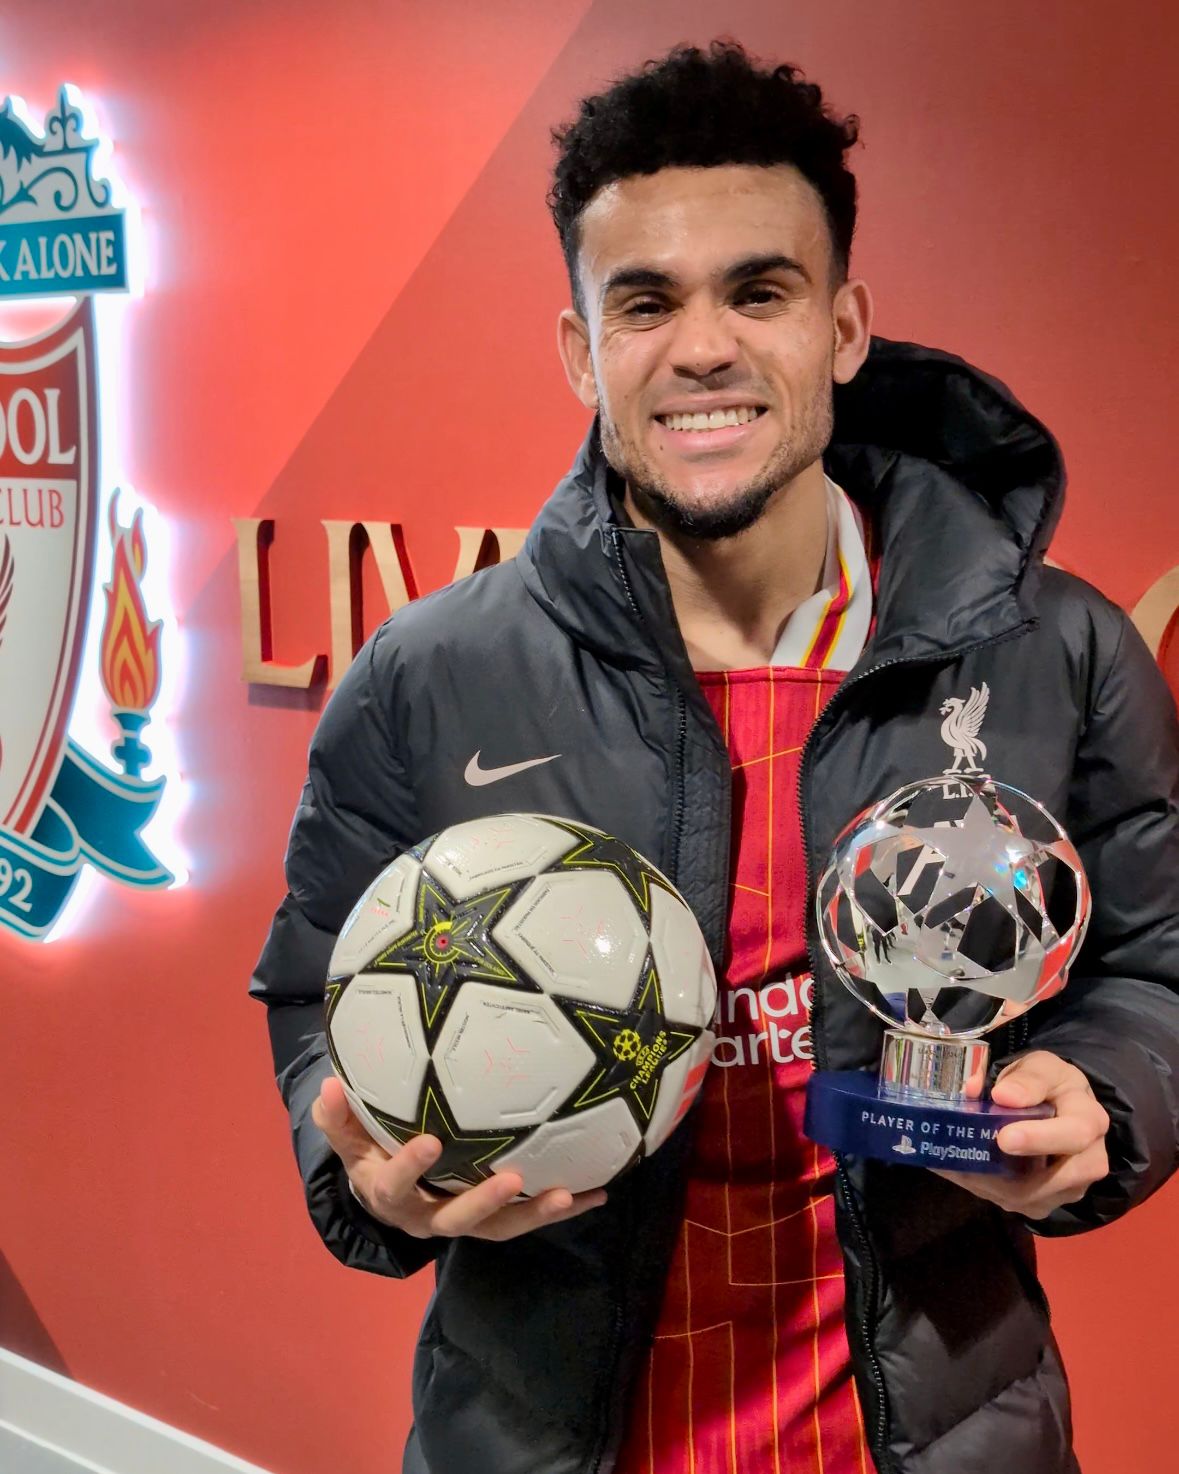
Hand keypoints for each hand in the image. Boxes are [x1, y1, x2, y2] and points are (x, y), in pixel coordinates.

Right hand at [311, 1075, 607, 1240]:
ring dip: (534, 1213)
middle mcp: (429, 1218)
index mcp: (390, 1196)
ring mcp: (465, 1223)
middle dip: (485, 1202)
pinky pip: (526, 1217)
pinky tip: (597, 1192)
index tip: (430, 1141)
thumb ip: (339, 1118)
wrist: (388, 1196)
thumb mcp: (349, 1140)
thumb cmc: (371, 1155)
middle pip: (458, 1220)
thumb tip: (329, 1086)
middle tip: (513, 1177)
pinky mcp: (493, 1220)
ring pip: (500, 1228)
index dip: (411, 1167)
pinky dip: (562, 1207)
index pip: (397, 1185)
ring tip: (569, 1196)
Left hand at [932, 1050, 1109, 1218]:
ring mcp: (1070, 1188)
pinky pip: (1016, 1203)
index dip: (1039, 1139)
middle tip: (967, 1159)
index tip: (1004, 1137)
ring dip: (989, 1183)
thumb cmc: (1048, 1085)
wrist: (1058, 1106)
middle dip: (1009, 1174)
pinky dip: (983, 1188)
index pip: (1074, 1134)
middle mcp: (1089, 1161)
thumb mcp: (1041, 1067)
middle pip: (1055, 1180)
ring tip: (952, 1162)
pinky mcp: (1048, 1202)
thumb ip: (1025, 1078)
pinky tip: (958, 1169)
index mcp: (1089, 1120)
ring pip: (1030, 1198)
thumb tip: (1002, 1095)